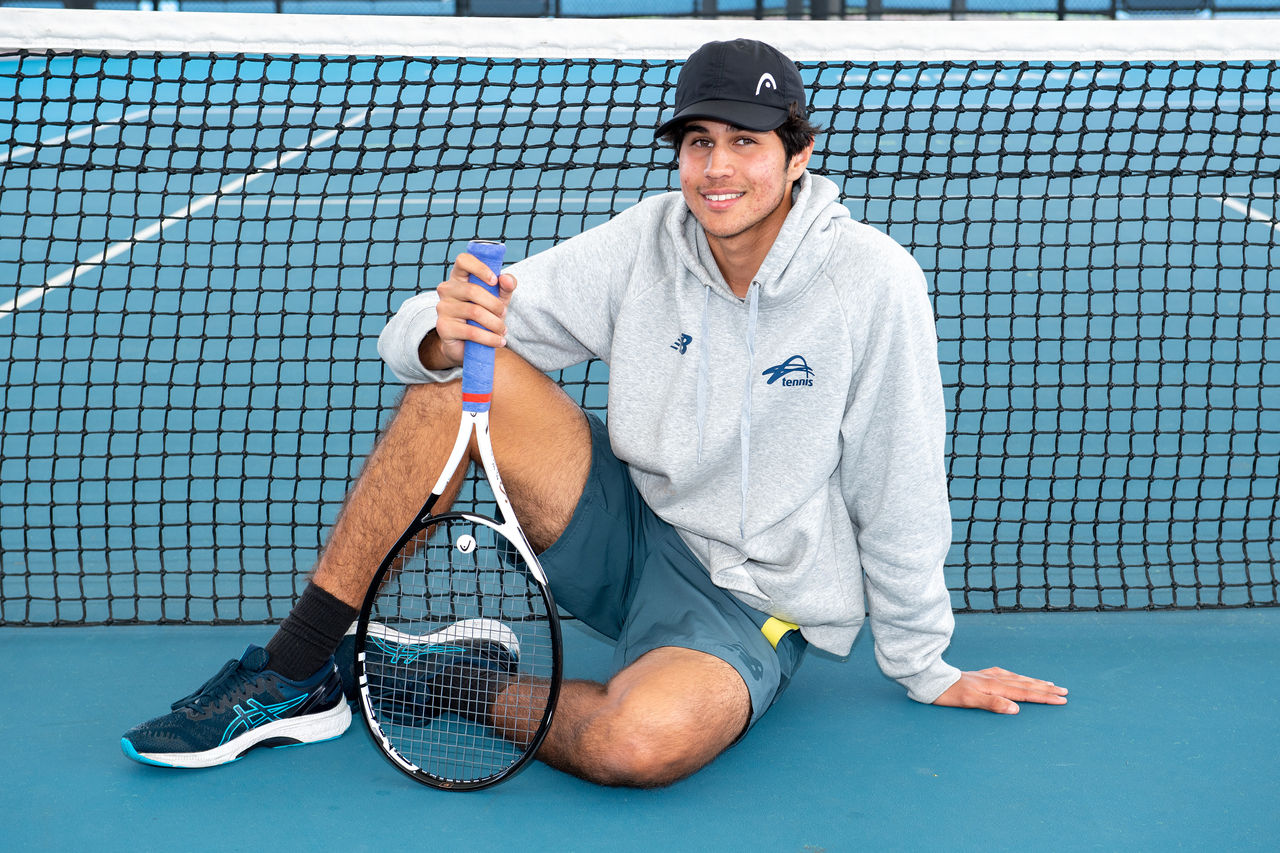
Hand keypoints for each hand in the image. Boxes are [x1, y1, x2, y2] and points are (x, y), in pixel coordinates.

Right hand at [420, 251, 517, 368]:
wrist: (468, 344)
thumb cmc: (484, 315)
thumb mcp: (498, 298)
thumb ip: (506, 286)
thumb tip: (507, 280)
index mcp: (459, 277)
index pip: (463, 260)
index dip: (480, 267)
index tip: (495, 280)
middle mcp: (446, 289)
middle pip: (472, 290)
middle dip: (494, 304)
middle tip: (504, 313)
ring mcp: (443, 308)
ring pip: (474, 312)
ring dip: (495, 323)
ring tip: (502, 330)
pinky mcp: (443, 327)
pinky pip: (470, 331)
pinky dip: (489, 338)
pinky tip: (497, 341)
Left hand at [933, 667, 1067, 714]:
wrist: (932, 680)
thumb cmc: (949, 694)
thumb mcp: (970, 701)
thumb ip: (993, 704)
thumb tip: (1016, 709)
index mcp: (995, 687)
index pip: (1026, 693)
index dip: (1044, 697)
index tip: (1061, 700)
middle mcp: (995, 679)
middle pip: (1026, 685)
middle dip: (1046, 689)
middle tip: (1065, 692)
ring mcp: (988, 676)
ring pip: (1018, 679)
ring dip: (1035, 682)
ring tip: (1050, 684)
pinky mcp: (981, 675)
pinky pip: (1007, 675)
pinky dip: (1018, 677)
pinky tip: (1019, 677)